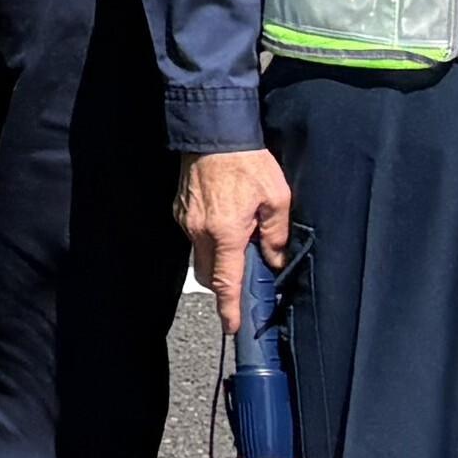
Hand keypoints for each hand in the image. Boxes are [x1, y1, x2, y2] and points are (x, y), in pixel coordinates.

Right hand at [181, 150, 293, 310]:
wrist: (213, 130)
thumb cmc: (246, 160)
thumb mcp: (276, 197)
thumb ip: (276, 233)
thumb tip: (273, 258)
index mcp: (226, 232)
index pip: (226, 281)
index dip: (229, 308)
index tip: (231, 326)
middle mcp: (200, 231)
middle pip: (209, 275)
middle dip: (224, 284)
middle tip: (245, 278)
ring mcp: (186, 220)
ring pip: (201, 254)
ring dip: (219, 256)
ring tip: (240, 235)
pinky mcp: (180, 209)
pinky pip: (194, 234)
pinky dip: (210, 237)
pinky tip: (226, 218)